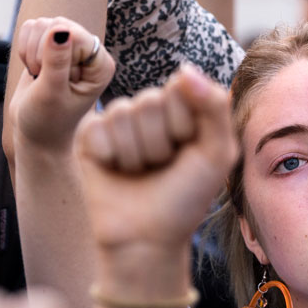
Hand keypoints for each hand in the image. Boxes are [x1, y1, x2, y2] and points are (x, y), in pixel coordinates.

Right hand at [9, 17, 115, 153]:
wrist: (37, 133)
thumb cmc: (47, 120)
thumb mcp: (52, 94)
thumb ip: (56, 62)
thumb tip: (59, 30)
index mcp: (101, 65)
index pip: (76, 35)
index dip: (55, 55)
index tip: (54, 80)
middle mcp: (91, 51)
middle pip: (58, 24)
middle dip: (41, 52)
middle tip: (44, 80)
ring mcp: (71, 45)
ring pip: (43, 24)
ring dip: (31, 51)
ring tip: (40, 76)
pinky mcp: (52, 43)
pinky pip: (31, 26)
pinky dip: (24, 47)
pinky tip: (33, 69)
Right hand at [75, 65, 236, 254]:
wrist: (148, 238)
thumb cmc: (186, 196)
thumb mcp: (217, 153)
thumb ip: (214, 107)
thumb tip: (184, 70)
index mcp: (183, 106)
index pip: (180, 88)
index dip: (185, 125)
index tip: (188, 150)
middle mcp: (150, 108)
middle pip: (149, 101)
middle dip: (159, 143)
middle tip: (162, 167)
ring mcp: (119, 120)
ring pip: (122, 114)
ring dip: (136, 154)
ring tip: (141, 171)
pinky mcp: (90, 136)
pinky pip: (97, 129)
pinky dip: (111, 158)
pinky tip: (116, 171)